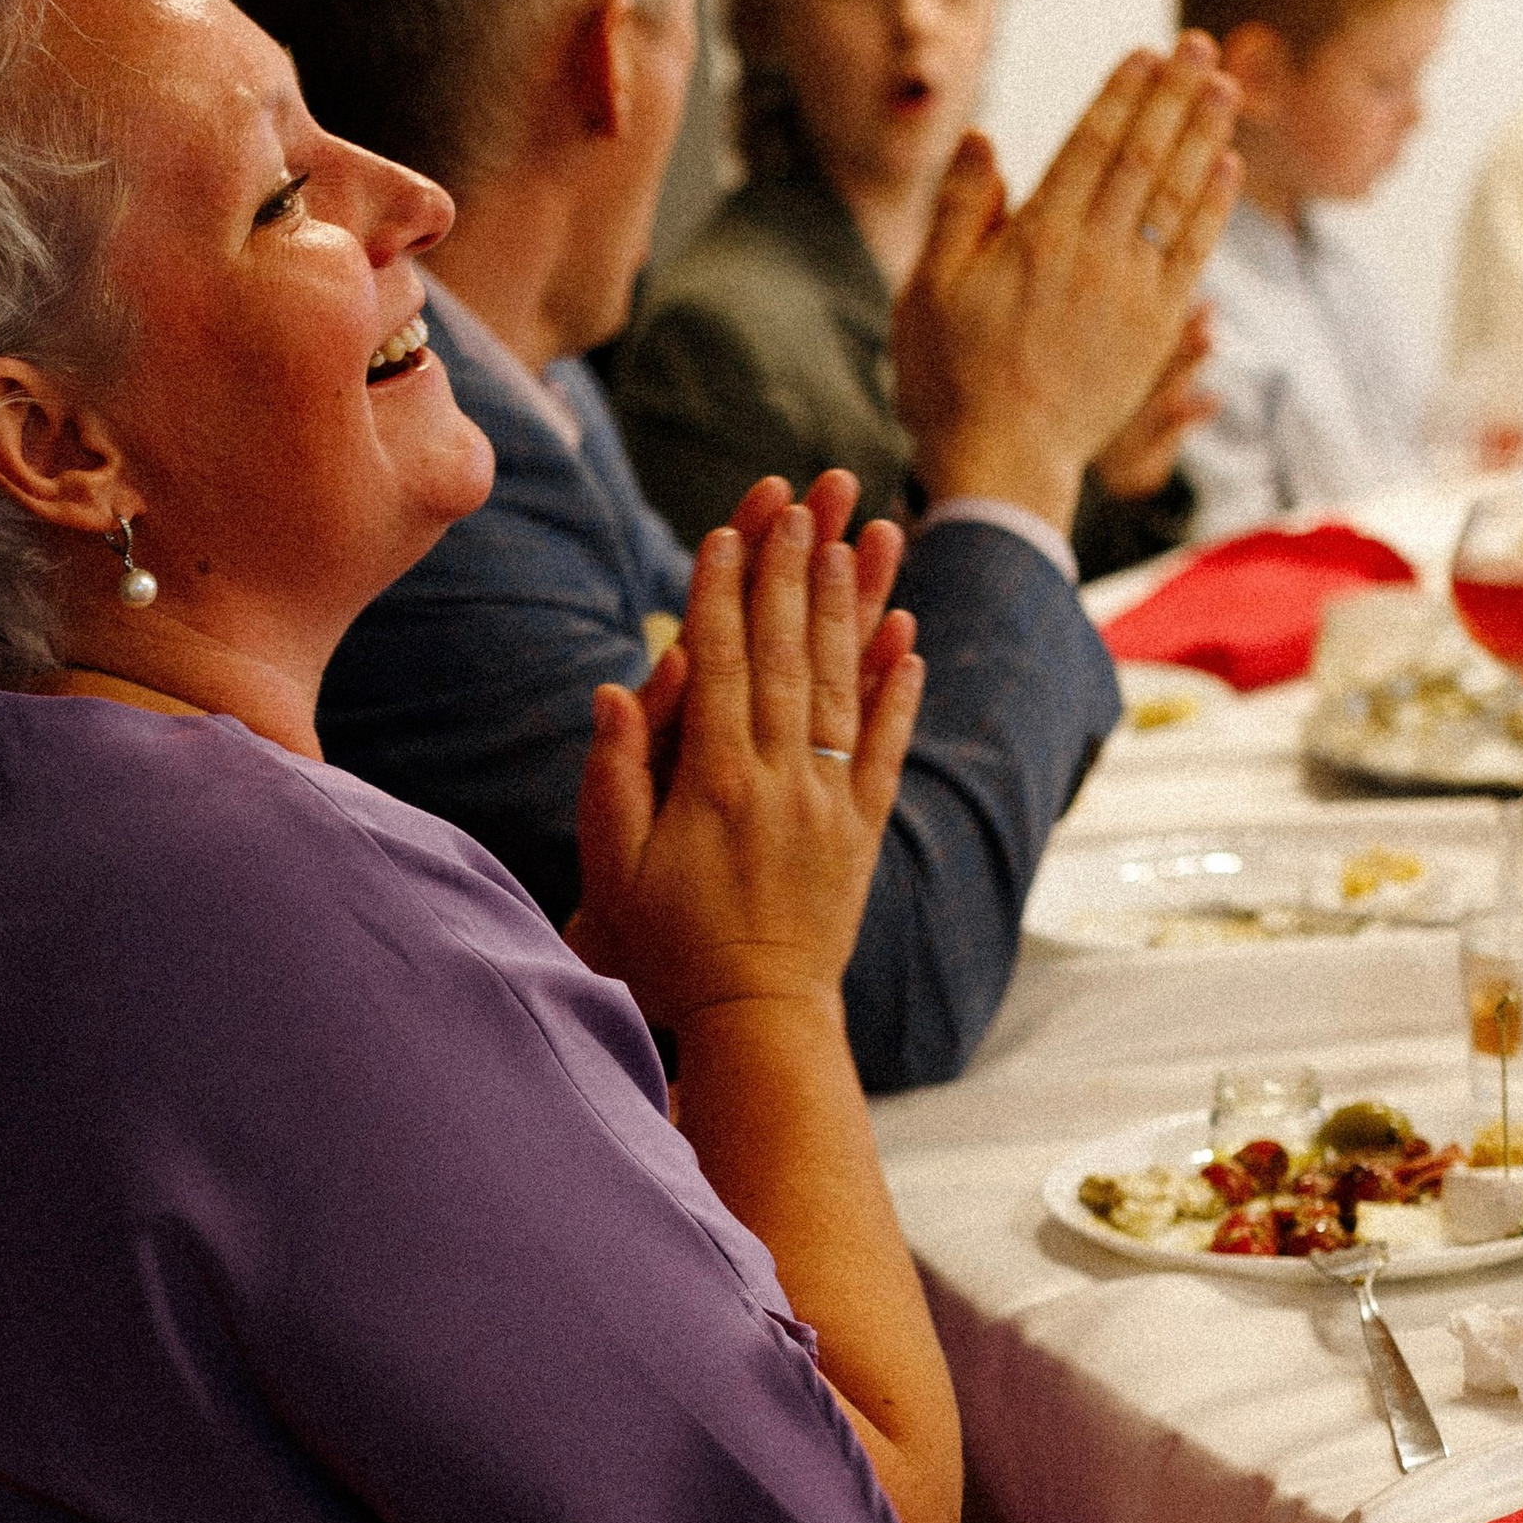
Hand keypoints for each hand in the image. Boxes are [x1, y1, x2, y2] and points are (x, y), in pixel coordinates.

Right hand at [567, 503, 921, 1029]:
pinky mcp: (863, 831)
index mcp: (714, 785)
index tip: (729, 529)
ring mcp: (830, 804)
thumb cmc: (667, 949)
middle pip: (788, 656)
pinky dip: (898, 690)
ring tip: (854, 541)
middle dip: (793, 573)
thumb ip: (615, 779)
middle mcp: (780, 783)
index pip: (721, 665)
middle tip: (805, 504)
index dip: (723, 592)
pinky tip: (908, 638)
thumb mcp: (614, 870)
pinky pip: (886, 747)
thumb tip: (617, 689)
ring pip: (841, 686)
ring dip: (848, 608)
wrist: (755, 1018)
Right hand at [895, 41, 1238, 537]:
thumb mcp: (929, 290)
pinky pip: (1194, 251)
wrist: (1003, 465)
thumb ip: (961, 210)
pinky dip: (1213, 204)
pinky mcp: (1155, 329)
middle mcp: (1094, 253)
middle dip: (1175, 93)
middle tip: (1201, 43)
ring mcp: (1132, 291)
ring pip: (1178, 194)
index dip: (1123, 93)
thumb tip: (986, 138)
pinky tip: (1228, 166)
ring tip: (1224, 86)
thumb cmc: (951, 380)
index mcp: (1038, 236)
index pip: (1092, 144)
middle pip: (1145, 155)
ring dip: (1204, 134)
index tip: (1147, 52)